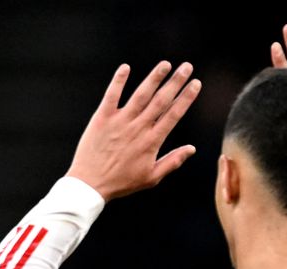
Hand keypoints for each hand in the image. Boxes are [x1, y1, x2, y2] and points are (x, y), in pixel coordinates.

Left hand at [65, 61, 200, 199]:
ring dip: (154, 78)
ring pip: (140, 94)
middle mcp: (138, 128)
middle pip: (161, 100)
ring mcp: (120, 121)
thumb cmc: (121, 182)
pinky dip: (118, 81)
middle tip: (187, 67)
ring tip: (165, 64)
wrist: (90, 184)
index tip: (195, 84)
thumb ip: (172, 161)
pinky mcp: (102, 118)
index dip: (186, 98)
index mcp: (152, 141)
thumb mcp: (151, 178)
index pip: (173, 114)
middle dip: (175, 82)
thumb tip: (192, 149)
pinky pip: (111, 95)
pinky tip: (126, 67)